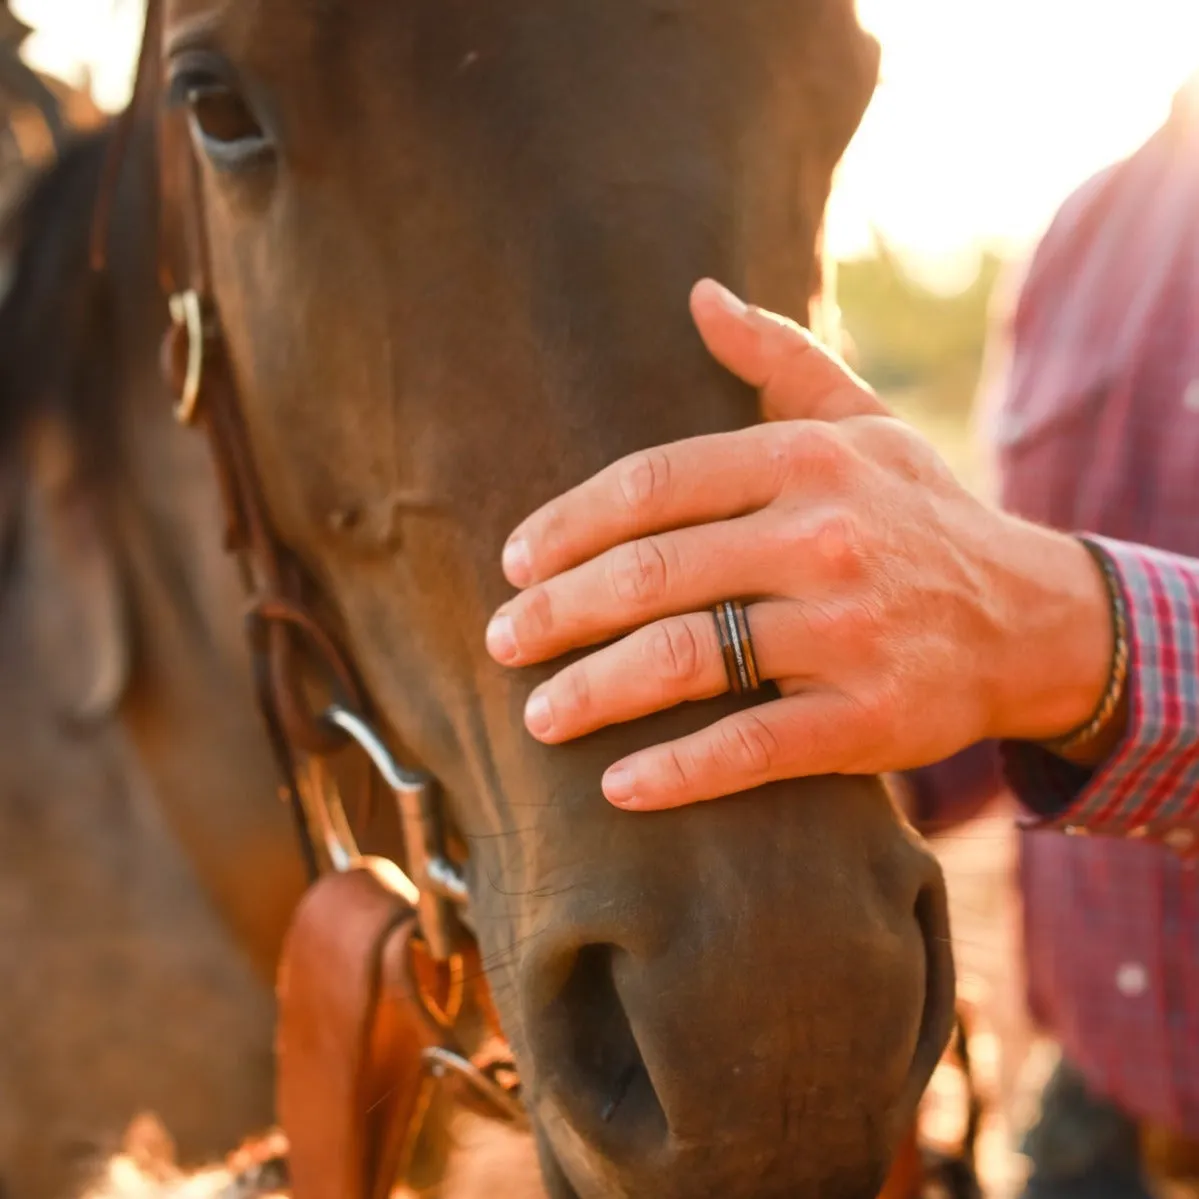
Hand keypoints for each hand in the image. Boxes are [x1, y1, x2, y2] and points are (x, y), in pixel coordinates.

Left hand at [485, 281, 1113, 810]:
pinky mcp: (869, 717)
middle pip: (650, 574)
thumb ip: (780, 357)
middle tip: (503, 641)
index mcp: (805, 461)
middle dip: (557, 612)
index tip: (515, 564)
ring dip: (592, 691)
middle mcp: (822, 538)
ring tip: (538, 715)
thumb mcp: (864, 421)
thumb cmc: (919, 515)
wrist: (1033, 617)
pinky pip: (751, 746)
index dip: (568, 526)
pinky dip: (677, 772)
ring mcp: (847, 631)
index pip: (652, 483)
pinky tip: (617, 787)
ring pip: (686, 659)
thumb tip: (701, 295)